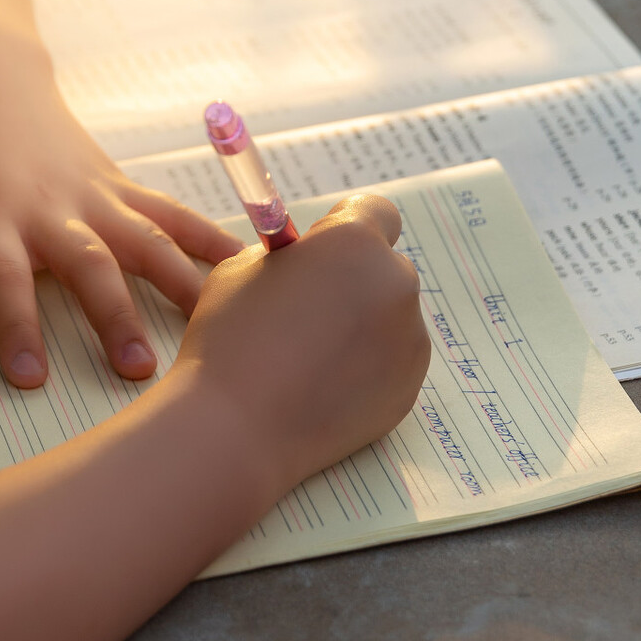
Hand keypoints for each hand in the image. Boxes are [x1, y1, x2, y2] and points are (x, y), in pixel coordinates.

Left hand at [0, 38, 244, 387]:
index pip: (3, 280)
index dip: (17, 326)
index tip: (32, 377)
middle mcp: (49, 209)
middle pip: (87, 263)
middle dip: (113, 316)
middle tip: (139, 370)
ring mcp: (92, 194)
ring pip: (142, 237)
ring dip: (175, 280)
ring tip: (210, 321)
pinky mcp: (120, 184)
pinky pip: (169, 210)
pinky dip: (206, 234)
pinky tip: (242, 262)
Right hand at [172, 194, 431, 490]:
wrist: (235, 428)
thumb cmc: (230, 339)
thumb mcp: (240, 269)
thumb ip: (290, 255)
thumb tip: (309, 263)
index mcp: (355, 242)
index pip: (375, 212)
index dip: (344, 227)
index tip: (319, 252)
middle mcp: (396, 284)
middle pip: (385, 267)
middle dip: (354, 280)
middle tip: (308, 311)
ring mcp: (410, 340)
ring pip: (390, 318)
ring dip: (362, 325)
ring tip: (309, 358)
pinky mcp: (409, 387)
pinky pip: (392, 363)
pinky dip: (367, 368)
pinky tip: (322, 386)